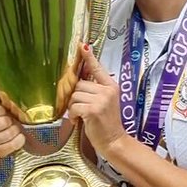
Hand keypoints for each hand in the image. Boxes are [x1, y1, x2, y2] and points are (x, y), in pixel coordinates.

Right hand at [0, 103, 24, 158]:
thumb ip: (2, 100)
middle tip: (11, 120)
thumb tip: (8, 100)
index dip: (1, 109)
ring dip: (14, 131)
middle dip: (10, 121)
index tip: (3, 110)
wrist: (1, 130)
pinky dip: (16, 143)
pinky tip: (19, 138)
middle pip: (1, 123)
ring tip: (15, 128)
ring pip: (6, 135)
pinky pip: (7, 148)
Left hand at [68, 44, 124, 159]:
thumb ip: (95, 90)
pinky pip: (73, 106)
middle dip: (76, 97)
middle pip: (79, 84)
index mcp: (111, 86)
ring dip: (73, 107)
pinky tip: (78, 121)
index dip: (89, 57)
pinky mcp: (93, 110)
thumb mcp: (104, 102)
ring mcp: (101, 100)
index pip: (98, 68)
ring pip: (74, 95)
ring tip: (80, 116)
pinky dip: (72, 115)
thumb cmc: (106, 123)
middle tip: (80, 109)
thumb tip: (77, 83)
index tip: (82, 45)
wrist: (114, 141)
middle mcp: (107, 90)